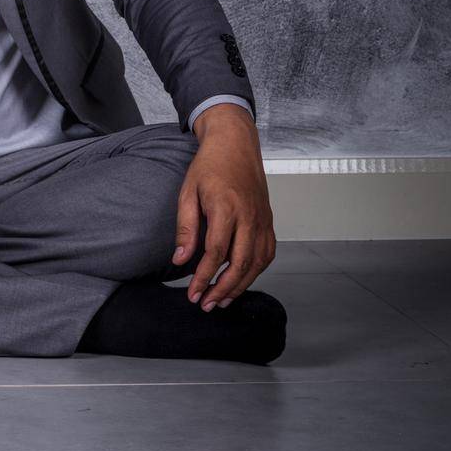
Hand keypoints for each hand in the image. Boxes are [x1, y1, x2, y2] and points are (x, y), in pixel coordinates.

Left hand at [173, 104, 276, 310]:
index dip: (203, 277)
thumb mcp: (187, 192)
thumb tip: (181, 259)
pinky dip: (256, 271)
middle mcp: (250, 217)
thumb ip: (186, 228)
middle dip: (223, 289)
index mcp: (226, 208)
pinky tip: (241, 280)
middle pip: (241, 264)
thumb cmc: (209, 166)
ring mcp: (263, 219)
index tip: (192, 294)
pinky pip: (267, 253)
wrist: (236, 145)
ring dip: (241, 285)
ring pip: (258, 263)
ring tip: (222, 299)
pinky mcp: (269, 221)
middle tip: (206, 305)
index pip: (216, 253)